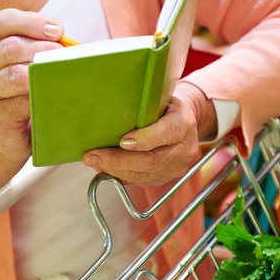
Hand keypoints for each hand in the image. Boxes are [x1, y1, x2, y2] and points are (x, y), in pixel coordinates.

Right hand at [0, 9, 64, 189]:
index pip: (3, 22)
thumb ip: (37, 45)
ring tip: (62, 72)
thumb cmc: (20, 92)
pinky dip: (42, 95)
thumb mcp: (23, 61)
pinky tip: (57, 94)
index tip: (58, 31)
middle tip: (65, 55)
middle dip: (43, 49)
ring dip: (43, 71)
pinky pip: (21, 101)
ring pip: (14, 74)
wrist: (7, 135)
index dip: (32, 22)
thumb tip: (67, 42)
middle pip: (11, 47)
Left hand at [83, 82, 216, 186]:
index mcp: (183, 123)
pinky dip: (120, 176)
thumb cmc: (165, 106)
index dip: (145, 139)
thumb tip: (108, 113)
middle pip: (151, 160)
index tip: (122, 141)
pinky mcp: (167, 177)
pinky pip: (141, 181)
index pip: (168, 132)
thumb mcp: (158, 98)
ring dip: (115, 170)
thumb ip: (141, 107)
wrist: (186, 121)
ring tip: (94, 162)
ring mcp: (177, 166)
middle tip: (93, 156)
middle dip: (118, 161)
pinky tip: (104, 169)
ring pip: (144, 175)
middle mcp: (184, 148)